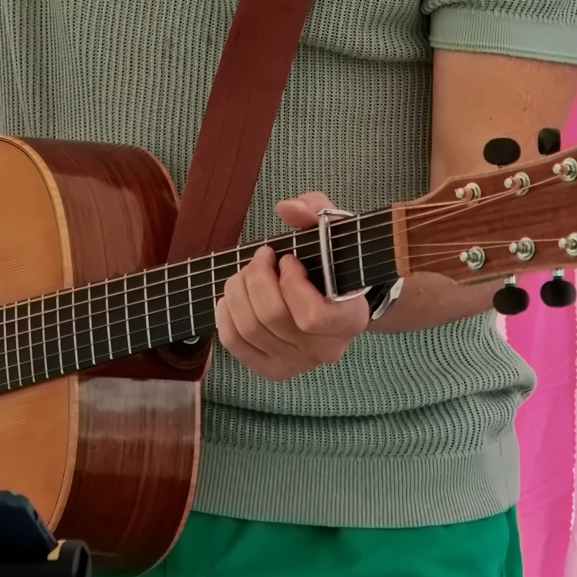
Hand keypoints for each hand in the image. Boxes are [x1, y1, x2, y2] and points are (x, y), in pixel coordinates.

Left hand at [213, 193, 371, 381]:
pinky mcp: (272, 369)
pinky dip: (225, 314)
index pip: (313, 315)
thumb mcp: (333, 230)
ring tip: (247, 272)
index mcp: (350, 319)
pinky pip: (235, 343)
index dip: (291, 284)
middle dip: (257, 277)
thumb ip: (316, 212)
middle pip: (273, 317)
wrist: (336, 298)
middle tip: (261, 256)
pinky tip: (232, 296)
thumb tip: (287, 208)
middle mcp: (327, 349)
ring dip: (239, 291)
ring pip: (251, 329)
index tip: (288, 259)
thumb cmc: (333, 262)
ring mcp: (298, 364)